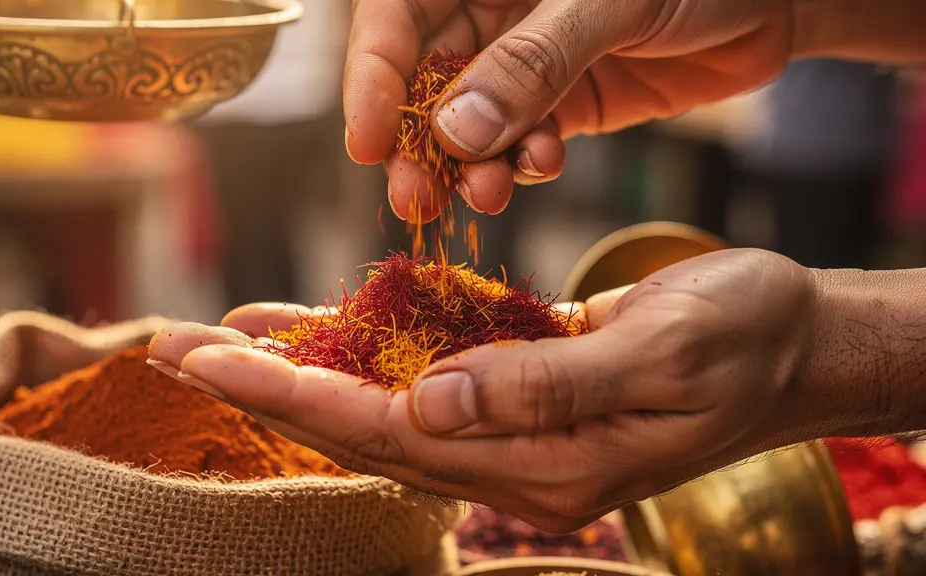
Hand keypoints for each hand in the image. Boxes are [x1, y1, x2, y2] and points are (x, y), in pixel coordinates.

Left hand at [148, 248, 825, 532]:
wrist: (794, 342)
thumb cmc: (744, 340)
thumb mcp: (660, 355)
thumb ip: (544, 387)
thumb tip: (433, 402)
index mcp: (547, 465)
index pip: (393, 434)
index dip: (299, 397)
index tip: (218, 358)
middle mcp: (519, 460)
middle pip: (367, 429)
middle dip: (271, 388)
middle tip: (182, 345)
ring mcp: (518, 431)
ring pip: (387, 405)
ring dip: (308, 370)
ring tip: (229, 335)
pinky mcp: (523, 391)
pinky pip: (429, 375)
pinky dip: (371, 349)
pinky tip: (324, 326)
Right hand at [346, 0, 793, 220]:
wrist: (780, 1)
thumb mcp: (613, 2)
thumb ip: (534, 63)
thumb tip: (454, 132)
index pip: (396, 14)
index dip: (373, 76)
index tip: (370, 141)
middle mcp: (493, 11)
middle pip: (422, 80)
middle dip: (417, 144)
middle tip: (418, 199)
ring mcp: (525, 62)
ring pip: (467, 123)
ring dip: (470, 166)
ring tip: (489, 195)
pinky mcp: (560, 103)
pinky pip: (519, 142)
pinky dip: (522, 163)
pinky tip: (544, 164)